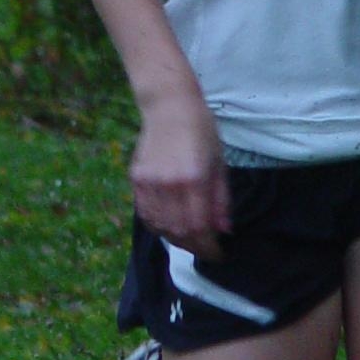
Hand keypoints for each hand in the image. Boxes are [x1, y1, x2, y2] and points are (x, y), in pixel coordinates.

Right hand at [130, 85, 229, 261]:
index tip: (218, 253)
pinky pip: (145, 214)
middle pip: (179, 231)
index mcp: (194, 178)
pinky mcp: (136, 178)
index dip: (209, 247)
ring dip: (176, 240)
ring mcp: (149, 182)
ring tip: (190, 240)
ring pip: (160, 227)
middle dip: (195, 247)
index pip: (199, 227)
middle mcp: (169, 184)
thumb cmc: (201, 130)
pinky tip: (169, 227)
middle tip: (206, 250)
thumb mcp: (219, 163)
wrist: (169, 106)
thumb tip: (223, 230)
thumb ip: (220, 199)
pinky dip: (158, 227)